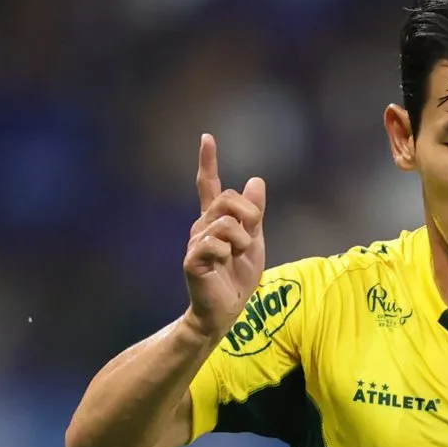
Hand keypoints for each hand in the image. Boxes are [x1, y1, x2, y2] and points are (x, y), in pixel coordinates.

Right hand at [182, 133, 267, 340]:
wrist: (227, 308)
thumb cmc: (238, 276)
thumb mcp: (255, 241)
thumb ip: (256, 213)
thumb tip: (256, 180)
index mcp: (215, 220)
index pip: (209, 186)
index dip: (208, 162)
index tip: (207, 138)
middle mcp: (201, 226)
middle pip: (228, 200)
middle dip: (249, 217)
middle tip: (249, 241)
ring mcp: (194, 242)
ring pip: (226, 223)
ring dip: (241, 241)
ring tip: (235, 257)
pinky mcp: (191, 260)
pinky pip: (215, 244)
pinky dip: (228, 254)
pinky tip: (222, 264)